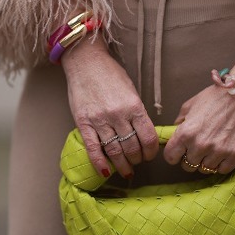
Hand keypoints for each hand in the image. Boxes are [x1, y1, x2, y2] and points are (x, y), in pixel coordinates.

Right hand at [63, 38, 158, 178]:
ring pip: (115, 151)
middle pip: (132, 147)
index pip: (148, 137)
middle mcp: (118, 115)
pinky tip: (105, 172)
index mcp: (134, 106)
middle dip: (138, 159)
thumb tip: (143, 134)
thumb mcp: (131, 91)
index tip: (150, 155)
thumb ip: (137, 112)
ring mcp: (100, 120)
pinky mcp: (83, 122)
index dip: (151, 151)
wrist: (86, 62)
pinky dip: (100, 163)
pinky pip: (93, 148)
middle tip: (138, 161)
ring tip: (126, 169)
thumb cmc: (110, 74)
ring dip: (123, 165)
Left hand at [163, 83, 234, 173]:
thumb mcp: (191, 105)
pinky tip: (222, 153)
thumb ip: (180, 121)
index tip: (179, 152)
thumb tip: (175, 132)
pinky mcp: (234, 154)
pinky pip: (222, 170)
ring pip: (205, 169)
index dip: (174, 154)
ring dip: (206, 161)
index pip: (170, 157)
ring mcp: (218, 151)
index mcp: (186, 132)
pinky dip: (221, 164)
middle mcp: (200, 144)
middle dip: (191, 158)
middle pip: (188, 166)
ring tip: (211, 148)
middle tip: (198, 147)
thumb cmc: (216, 97)